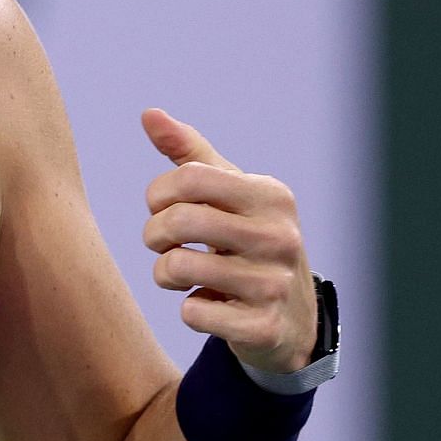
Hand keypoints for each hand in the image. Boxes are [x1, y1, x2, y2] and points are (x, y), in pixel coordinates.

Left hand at [140, 108, 316, 374]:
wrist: (292, 316)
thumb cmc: (246, 240)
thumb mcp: (228, 194)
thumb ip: (188, 154)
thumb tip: (148, 114)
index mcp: (270, 195)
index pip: (188, 178)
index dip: (157, 193)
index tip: (160, 208)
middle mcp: (279, 236)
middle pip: (179, 220)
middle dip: (154, 234)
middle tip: (159, 243)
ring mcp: (275, 283)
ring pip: (178, 267)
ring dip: (164, 273)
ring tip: (178, 273)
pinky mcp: (263, 326)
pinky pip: (193, 313)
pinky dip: (188, 309)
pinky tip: (208, 304)